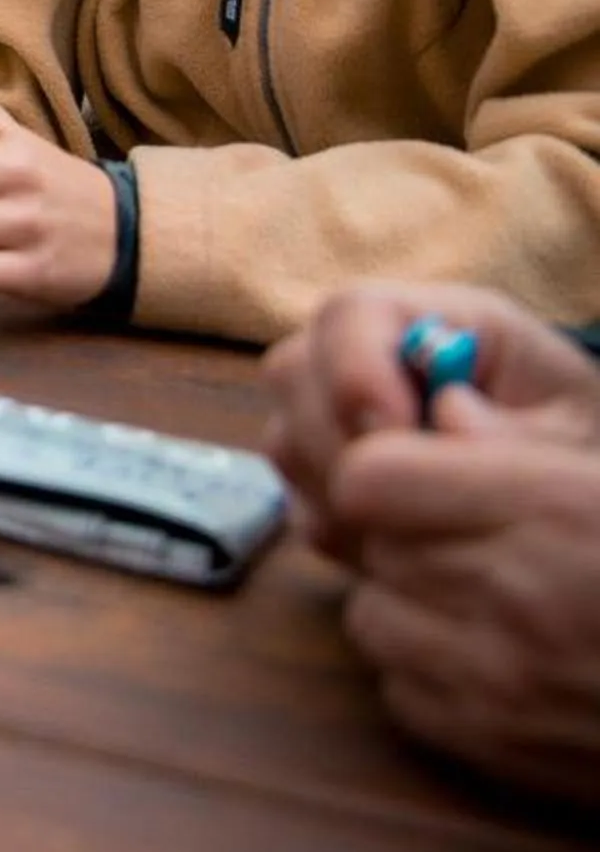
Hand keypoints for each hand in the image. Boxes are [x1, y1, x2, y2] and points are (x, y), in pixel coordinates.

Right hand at [264, 281, 599, 561]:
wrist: (559, 477)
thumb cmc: (567, 436)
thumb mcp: (567, 428)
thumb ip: (514, 426)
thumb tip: (445, 417)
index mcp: (426, 319)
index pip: (348, 314)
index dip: (354, 369)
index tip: (394, 431)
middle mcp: (358, 355)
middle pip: (293, 372)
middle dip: (339, 440)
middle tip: (403, 491)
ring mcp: (327, 412)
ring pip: (284, 441)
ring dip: (338, 488)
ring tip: (414, 518)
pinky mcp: (321, 470)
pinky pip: (296, 497)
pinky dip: (341, 525)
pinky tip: (402, 537)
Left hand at [329, 427, 599, 802]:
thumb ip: (529, 445)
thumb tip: (442, 412)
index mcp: (553, 509)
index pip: (371, 473)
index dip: (387, 467)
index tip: (422, 474)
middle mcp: (513, 595)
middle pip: (374, 546)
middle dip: (409, 537)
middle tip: (475, 544)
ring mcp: (498, 681)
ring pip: (376, 622)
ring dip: (412, 609)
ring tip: (489, 604)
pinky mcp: (496, 746)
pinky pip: (403, 695)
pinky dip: (432, 678)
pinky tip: (499, 664)